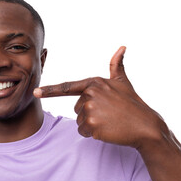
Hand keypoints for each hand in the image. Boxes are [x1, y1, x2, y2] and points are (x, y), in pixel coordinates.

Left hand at [34, 46, 165, 147]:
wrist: (145, 125)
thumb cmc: (132, 103)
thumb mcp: (123, 82)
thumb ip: (116, 65)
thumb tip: (122, 47)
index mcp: (94, 83)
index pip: (67, 87)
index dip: (49, 90)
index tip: (35, 92)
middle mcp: (90, 95)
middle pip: (77, 108)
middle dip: (90, 113)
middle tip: (108, 113)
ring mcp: (90, 110)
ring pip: (80, 121)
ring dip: (92, 124)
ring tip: (109, 121)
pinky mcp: (92, 125)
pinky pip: (83, 132)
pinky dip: (93, 133)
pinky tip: (107, 129)